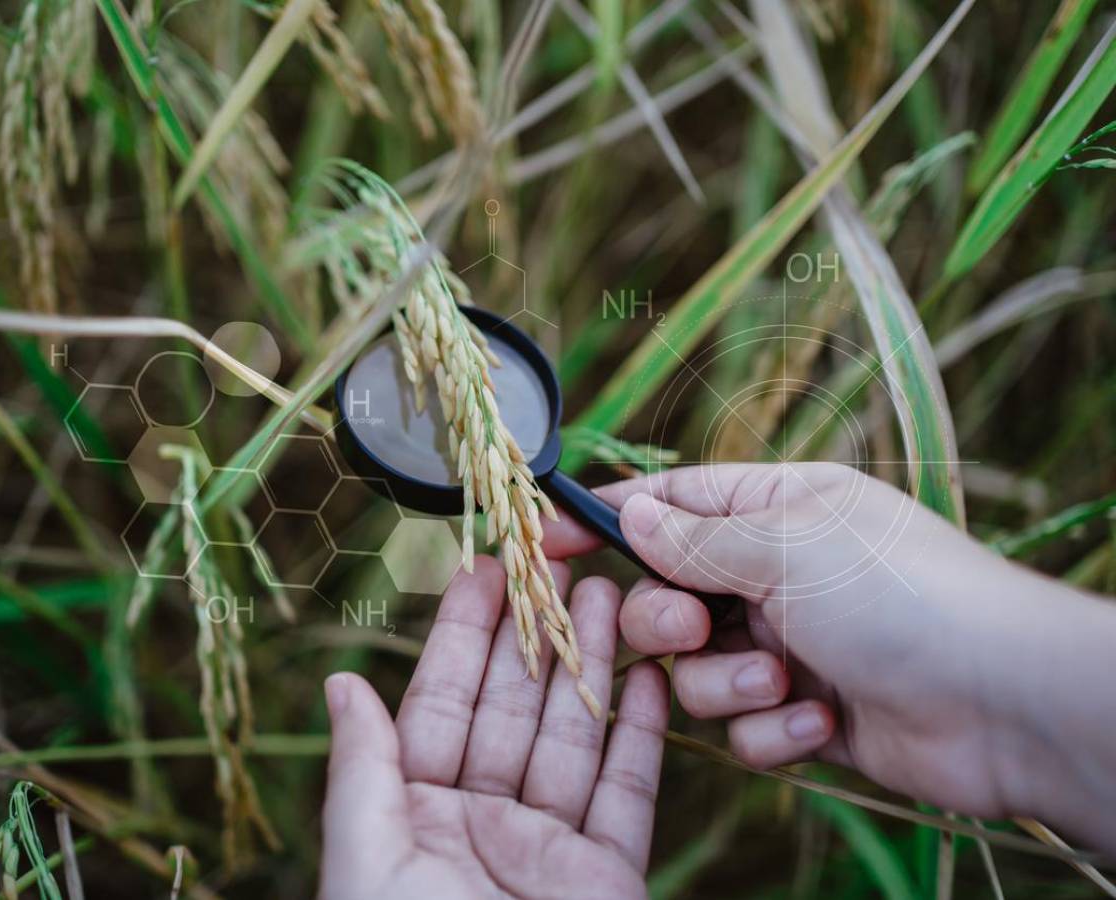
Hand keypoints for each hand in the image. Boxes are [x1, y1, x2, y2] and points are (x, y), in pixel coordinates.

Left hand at [318, 556, 669, 899]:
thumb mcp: (365, 860)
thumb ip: (362, 770)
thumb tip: (340, 684)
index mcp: (417, 812)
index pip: (442, 702)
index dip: (463, 633)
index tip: (484, 570)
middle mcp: (483, 820)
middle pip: (515, 707)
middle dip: (537, 632)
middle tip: (561, 564)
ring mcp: (549, 847)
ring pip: (575, 736)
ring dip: (593, 665)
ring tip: (611, 597)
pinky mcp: (609, 876)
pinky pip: (627, 794)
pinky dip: (643, 736)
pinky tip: (652, 679)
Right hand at [543, 463, 1115, 852]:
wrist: (999, 701)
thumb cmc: (899, 596)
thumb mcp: (784, 548)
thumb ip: (694, 540)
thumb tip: (629, 516)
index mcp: (775, 510)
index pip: (669, 505)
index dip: (605, 521)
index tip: (543, 538)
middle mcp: (775, 574)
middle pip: (667, 597)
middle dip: (670, 624)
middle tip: (695, 630)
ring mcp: (789, 644)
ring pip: (696, 672)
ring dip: (730, 683)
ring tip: (785, 680)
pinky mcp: (803, 711)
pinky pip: (743, 725)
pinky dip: (772, 728)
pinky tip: (820, 720)